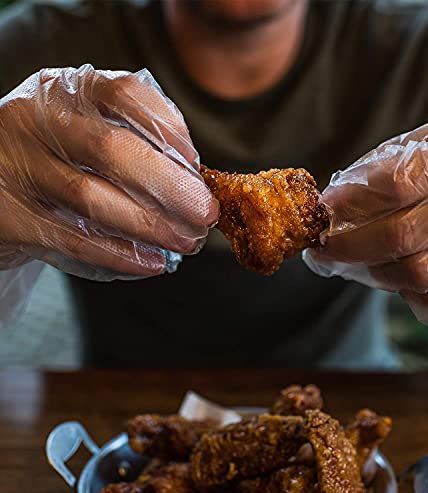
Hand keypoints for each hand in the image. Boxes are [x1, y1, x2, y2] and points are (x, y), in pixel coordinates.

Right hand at [0, 65, 218, 278]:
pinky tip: (152, 262)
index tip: (196, 163)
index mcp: (66, 91)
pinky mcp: (10, 215)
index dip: (168, 128)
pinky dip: (119, 254)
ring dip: (150, 226)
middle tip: (204, 213)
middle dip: (169, 186)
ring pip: (91, 197)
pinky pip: (73, 239)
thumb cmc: (58, 158)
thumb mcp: (86, 131)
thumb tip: (192, 182)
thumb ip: (130, 142)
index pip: (124, 94)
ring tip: (186, 241)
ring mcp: (18, 166)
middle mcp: (37, 119)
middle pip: (111, 149)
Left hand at [307, 115, 427, 327]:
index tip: (324, 210)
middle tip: (323, 247)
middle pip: (404, 235)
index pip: (400, 182)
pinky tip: (395, 271)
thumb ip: (385, 164)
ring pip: (420, 273)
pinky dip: (405, 290)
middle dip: (349, 246)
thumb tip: (335, 204)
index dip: (353, 201)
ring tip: (357, 260)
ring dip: (375, 271)